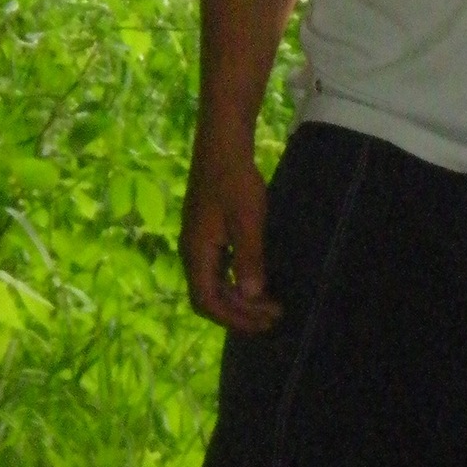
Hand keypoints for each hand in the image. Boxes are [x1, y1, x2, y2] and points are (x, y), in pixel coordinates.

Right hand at [180, 149, 281, 333]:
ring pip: (214, 284)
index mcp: (196, 253)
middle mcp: (192, 252)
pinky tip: (257, 281)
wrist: (222, 145)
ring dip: (239, 299)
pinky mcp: (207, 233)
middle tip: (273, 317)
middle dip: (240, 312)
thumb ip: (248, 258)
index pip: (207, 301)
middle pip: (209, 297)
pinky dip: (236, 282)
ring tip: (269, 305)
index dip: (234, 317)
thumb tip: (251, 295)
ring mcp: (198, 243)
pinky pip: (218, 269)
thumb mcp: (247, 220)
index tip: (264, 321)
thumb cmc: (235, 180)